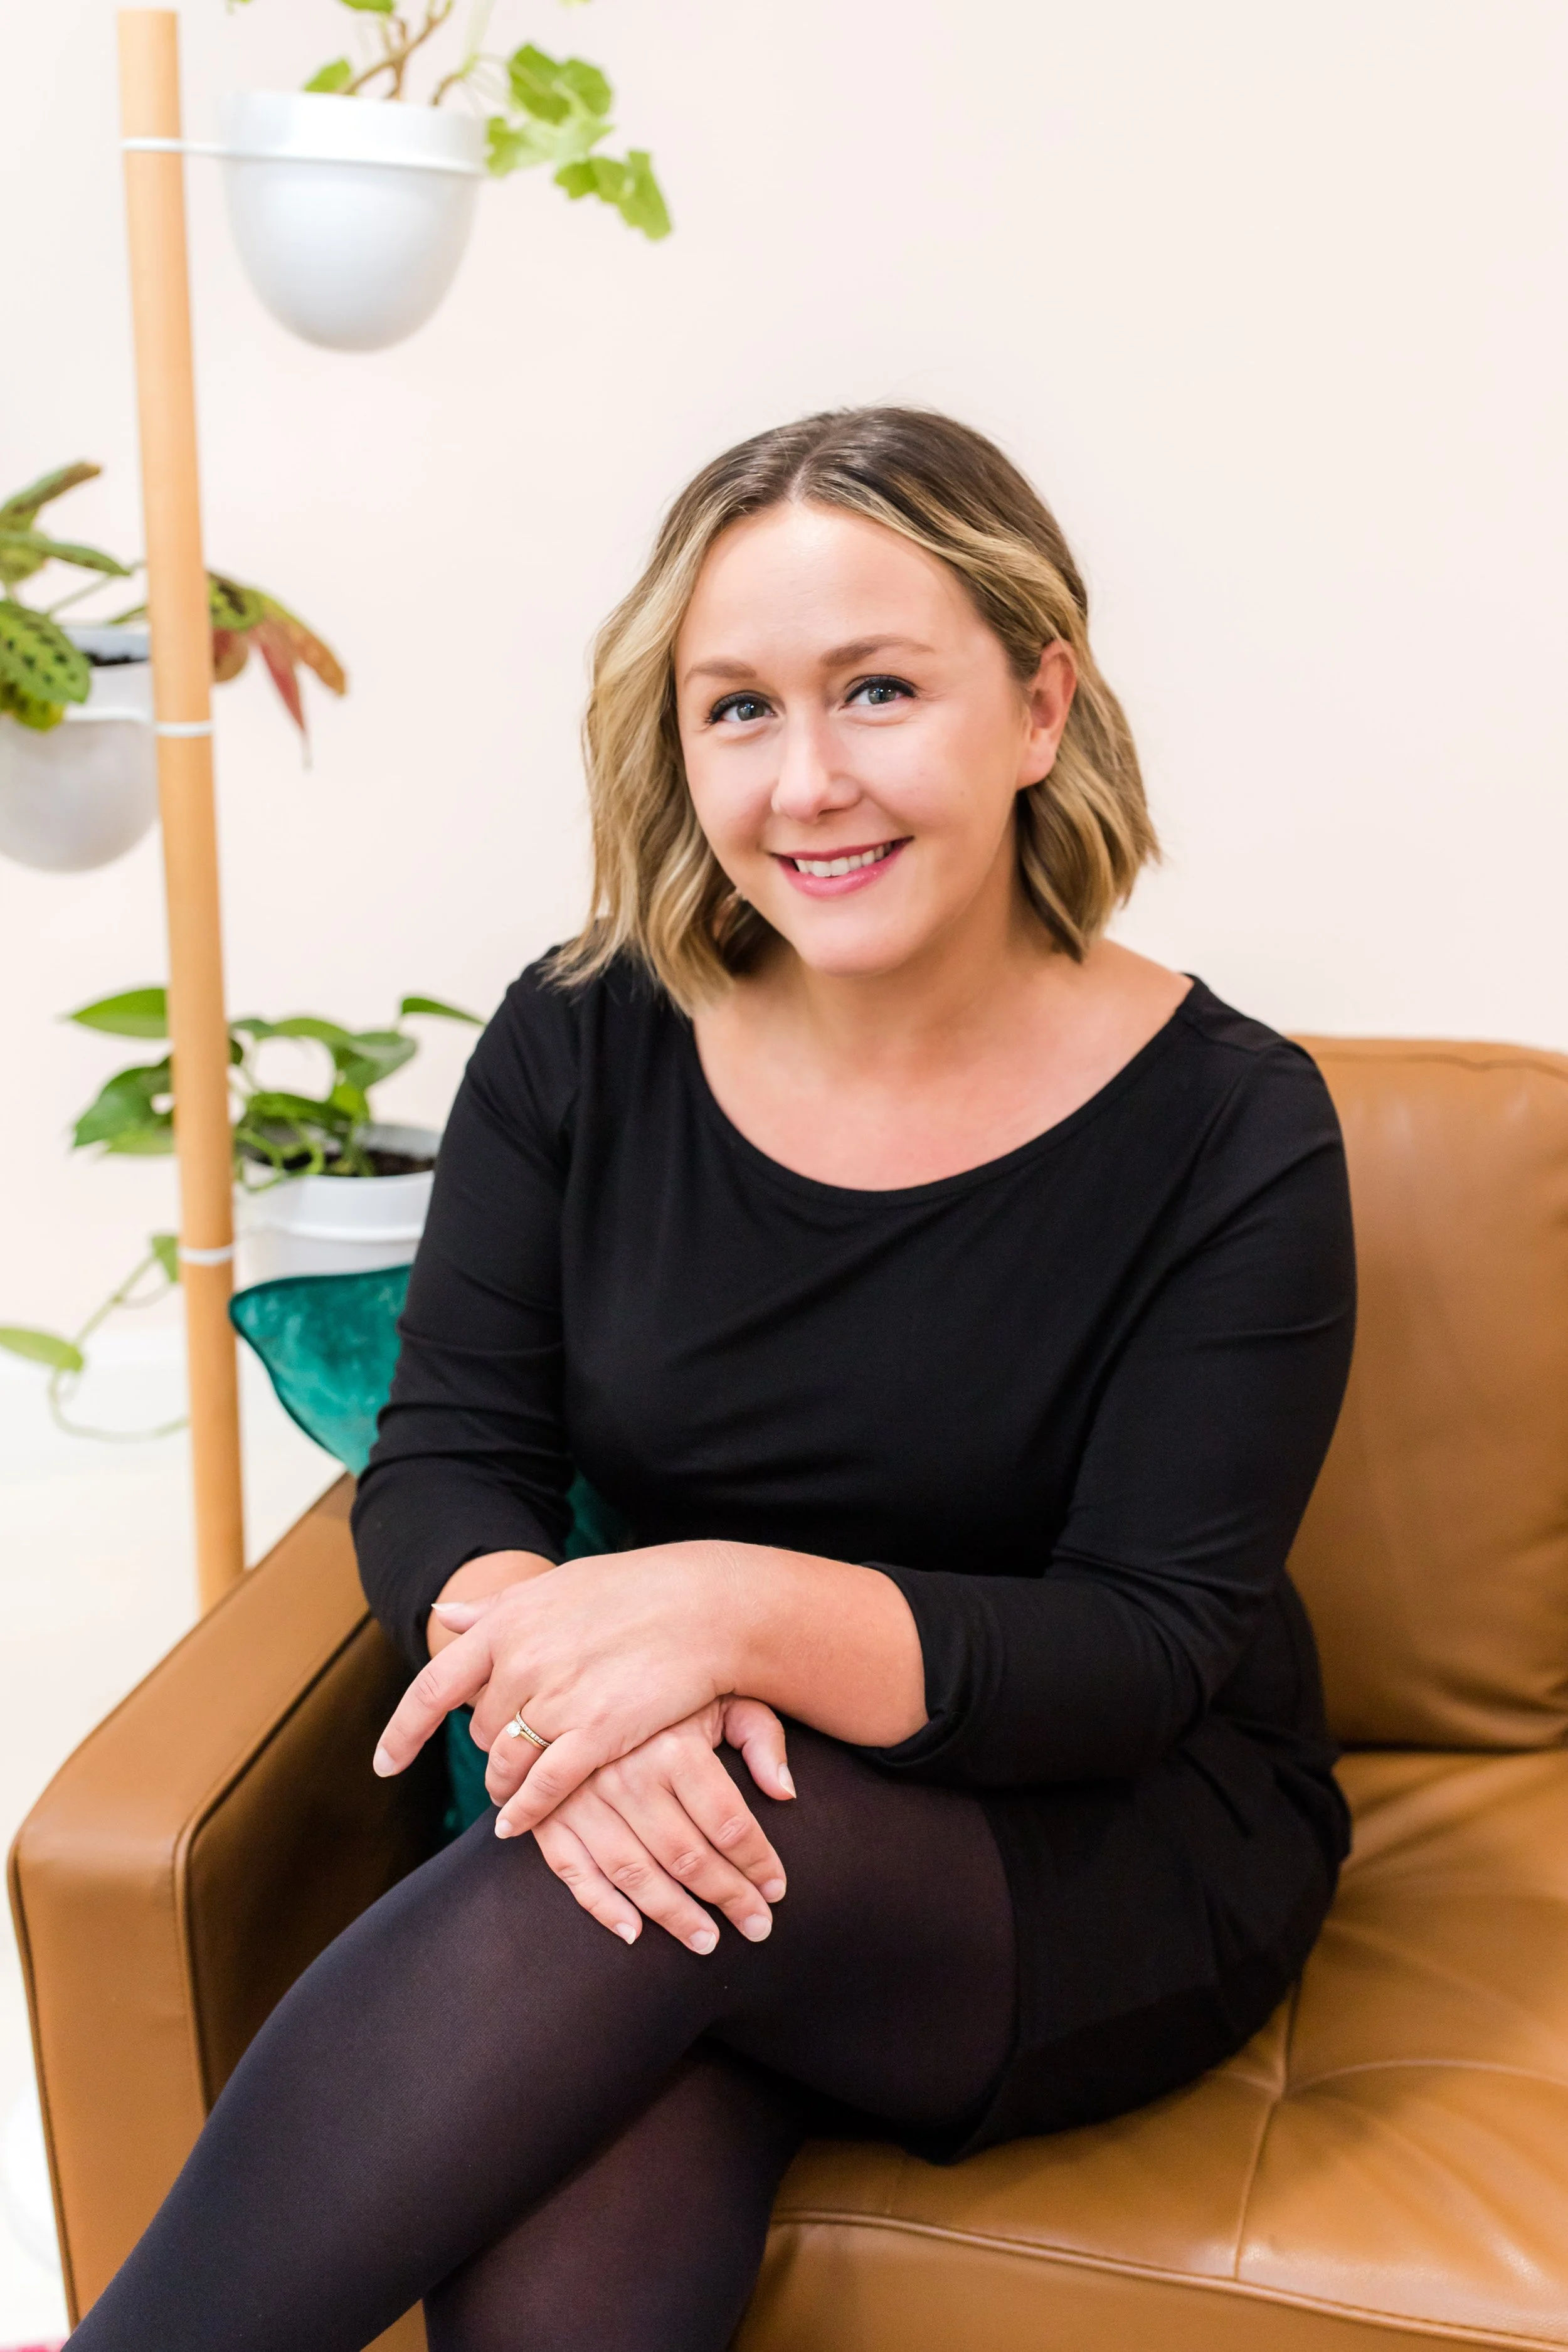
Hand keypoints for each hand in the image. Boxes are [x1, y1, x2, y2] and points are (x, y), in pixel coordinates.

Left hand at [373, 1541, 743, 1836]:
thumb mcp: (558, 1587)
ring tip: (508, 1797)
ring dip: (501, 1785)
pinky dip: (523, 1811)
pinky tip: (517, 1825)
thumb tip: (446, 1616)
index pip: (433, 1687)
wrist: (705, 1605)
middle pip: (478, 1728)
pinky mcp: (595, 1734)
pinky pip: (542, 1787)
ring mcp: (557, 1700)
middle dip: (486, 1744)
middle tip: (504, 1753)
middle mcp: (522, 1662)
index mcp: (507, 1624)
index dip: (403, 1731)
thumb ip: (498, 1608)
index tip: (384, 1766)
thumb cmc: (635, 1590)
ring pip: (504, 1762)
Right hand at [532, 1698, 793, 1951]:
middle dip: (727, 1898)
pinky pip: (573, 1871)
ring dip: (673, 1915)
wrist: (580, 1671)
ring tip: (706, 1942)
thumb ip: (760, 1736)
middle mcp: (626, 1774)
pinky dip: (601, 1906)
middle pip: (687, 1855)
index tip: (778, 1891)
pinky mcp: (547, 1814)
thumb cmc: (666, 1693)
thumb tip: (785, 1793)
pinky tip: (633, 1933)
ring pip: (635, 1872)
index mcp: (673, 1746)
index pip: (727, 1822)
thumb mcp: (719, 1696)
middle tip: (756, 1928)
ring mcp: (581, 1798)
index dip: (758, 1863)